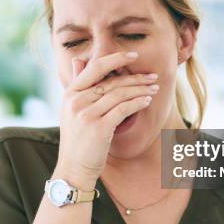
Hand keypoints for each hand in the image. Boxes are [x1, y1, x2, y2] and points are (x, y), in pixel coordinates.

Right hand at [55, 51, 158, 183]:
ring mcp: (86, 114)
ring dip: (140, 89)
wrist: (73, 168)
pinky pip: (123, 109)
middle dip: (135, 77)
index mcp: (70, 94)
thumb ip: (78, 85)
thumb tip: (79, 60)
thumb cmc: (78, 139)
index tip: (133, 56)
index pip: (94, 68)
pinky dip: (137, 103)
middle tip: (152, 76)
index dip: (115, 59)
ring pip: (119, 94)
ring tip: (154, 88)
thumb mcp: (72, 109)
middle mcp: (76, 101)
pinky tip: (147, 101)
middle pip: (111, 82)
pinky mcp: (99, 128)